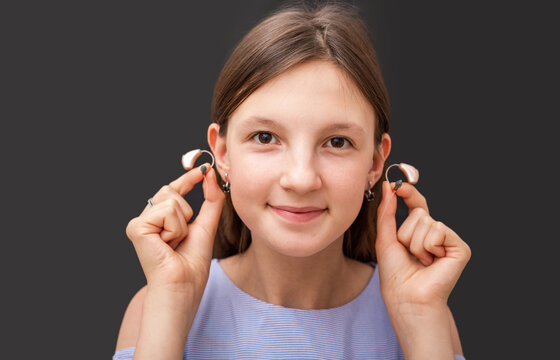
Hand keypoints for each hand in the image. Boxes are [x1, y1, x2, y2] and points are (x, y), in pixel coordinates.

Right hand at [125, 164, 224, 291]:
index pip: (172, 190)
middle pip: (170, 190)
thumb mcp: (206, 225)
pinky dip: (175, 228)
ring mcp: (139, 222)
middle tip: (182, 238)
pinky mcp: (137, 227)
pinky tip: (167, 245)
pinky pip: (167, 210)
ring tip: (174, 243)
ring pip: (171, 200)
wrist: (182, 286)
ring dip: (183, 224)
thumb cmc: (192, 264)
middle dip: (187, 211)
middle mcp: (146, 219)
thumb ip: (211, 200)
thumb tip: (211, 175)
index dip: (187, 178)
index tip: (202, 169)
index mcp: (160, 219)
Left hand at [375, 181, 470, 308]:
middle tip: (411, 254)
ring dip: (416, 243)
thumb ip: (387, 212)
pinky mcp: (459, 248)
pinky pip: (439, 230)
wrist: (406, 296)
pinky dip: (429, 246)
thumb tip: (389, 187)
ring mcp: (448, 240)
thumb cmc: (396, 273)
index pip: (417, 205)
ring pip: (427, 222)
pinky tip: (433, 261)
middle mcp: (436, 234)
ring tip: (421, 261)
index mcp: (420, 231)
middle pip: (419, 213)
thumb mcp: (386, 238)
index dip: (409, 193)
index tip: (398, 185)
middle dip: (406, 234)